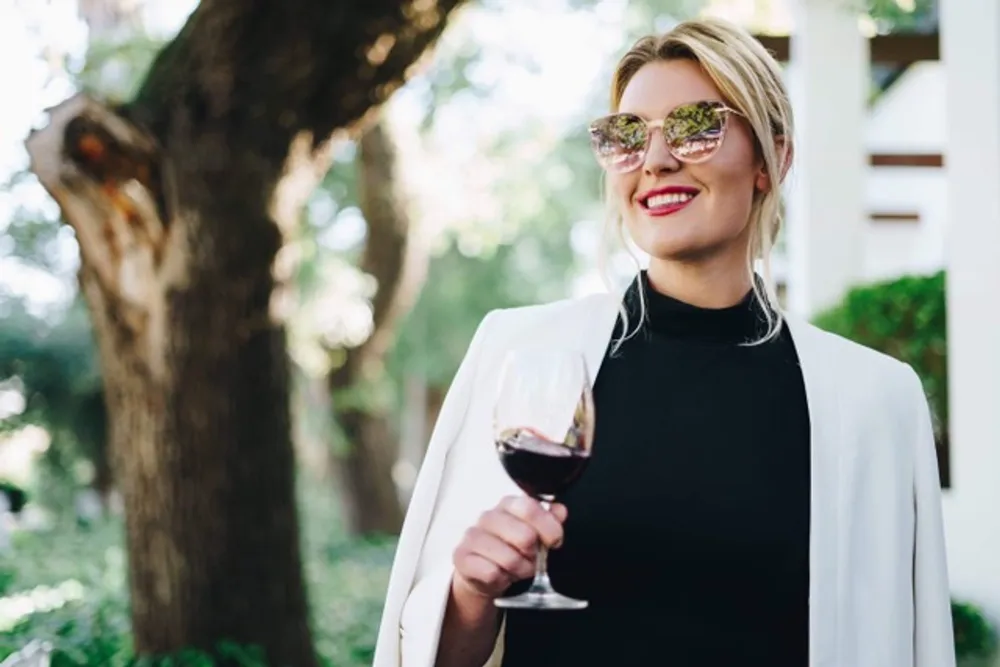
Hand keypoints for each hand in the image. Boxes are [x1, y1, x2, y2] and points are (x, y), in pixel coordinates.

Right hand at [451, 495, 567, 601]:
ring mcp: (472, 536)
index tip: (555, 541)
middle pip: (524, 536)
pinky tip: (499, 575)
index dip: (548, 528)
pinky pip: (491, 573)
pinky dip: (501, 579)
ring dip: (519, 569)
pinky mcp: (461, 557)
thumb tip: (560, 511)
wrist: (483, 573)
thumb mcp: (535, 534)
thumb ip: (550, 521)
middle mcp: (488, 516)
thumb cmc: (511, 550)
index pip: (530, 508)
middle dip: (534, 555)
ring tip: (515, 568)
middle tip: (531, 559)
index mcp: (508, 504)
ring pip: (510, 559)